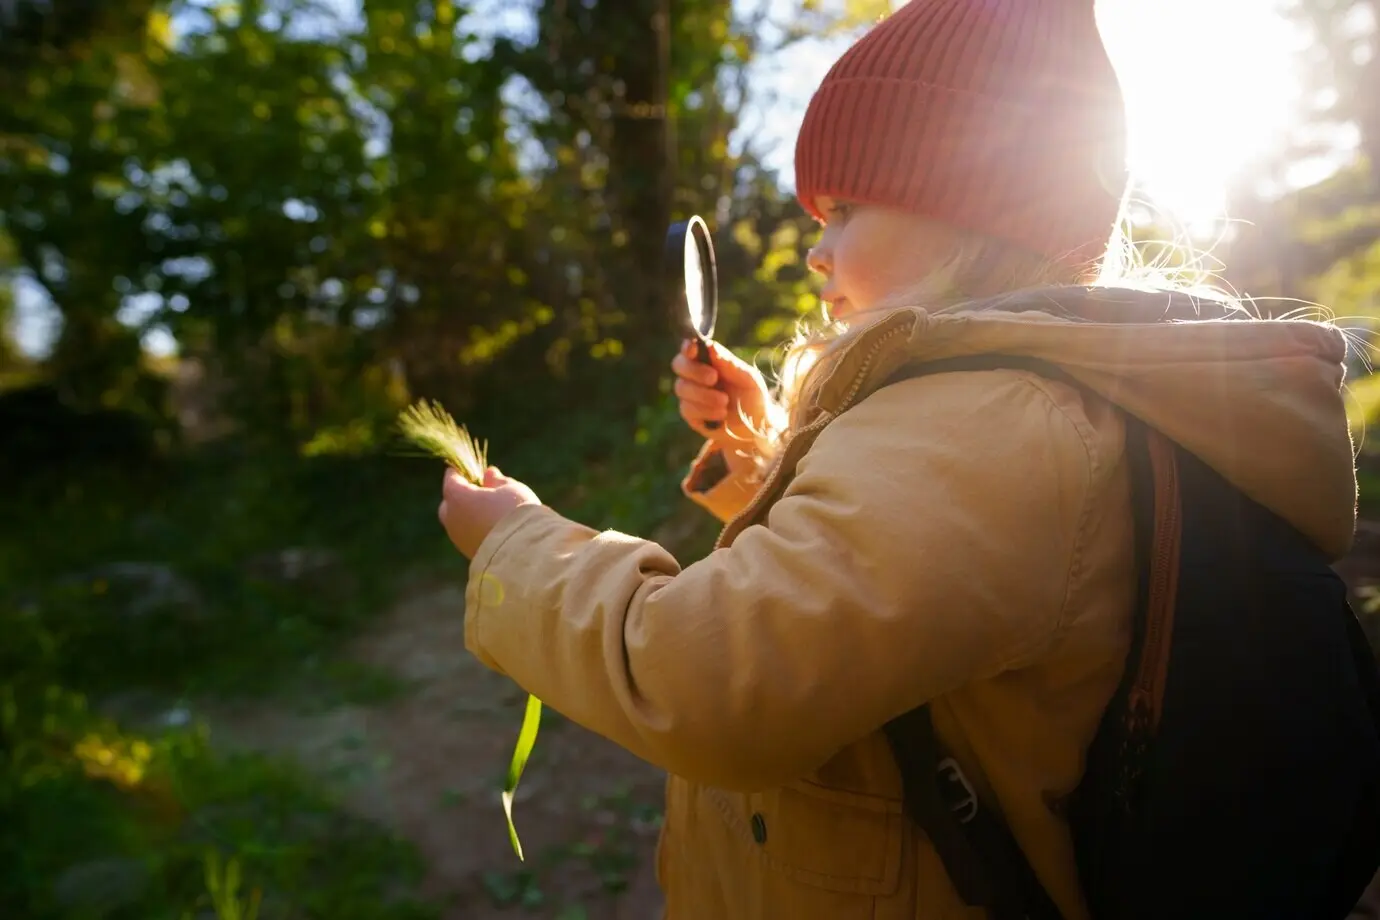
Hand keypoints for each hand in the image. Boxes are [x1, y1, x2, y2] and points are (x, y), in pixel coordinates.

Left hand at [438, 466, 540, 559]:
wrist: (523, 551)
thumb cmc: (516, 512)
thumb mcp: (510, 489)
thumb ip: (497, 480)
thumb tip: (488, 474)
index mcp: (457, 496)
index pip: (451, 478)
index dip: (463, 470)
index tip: (475, 468)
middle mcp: (452, 518)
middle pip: (449, 502)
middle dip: (462, 495)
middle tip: (482, 491)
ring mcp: (458, 538)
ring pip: (458, 521)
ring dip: (469, 514)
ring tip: (492, 512)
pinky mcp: (468, 552)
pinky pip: (467, 535)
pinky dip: (475, 529)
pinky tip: (494, 528)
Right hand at [671, 339, 777, 471]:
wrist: (754, 427)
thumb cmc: (752, 397)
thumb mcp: (748, 379)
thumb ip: (730, 364)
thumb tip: (711, 346)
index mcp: (709, 361)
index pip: (691, 348)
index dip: (688, 347)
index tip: (693, 348)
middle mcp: (696, 375)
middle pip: (679, 365)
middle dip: (694, 371)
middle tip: (713, 378)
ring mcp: (690, 394)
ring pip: (682, 387)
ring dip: (704, 395)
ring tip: (724, 402)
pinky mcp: (690, 414)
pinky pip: (687, 408)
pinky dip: (705, 411)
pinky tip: (720, 415)